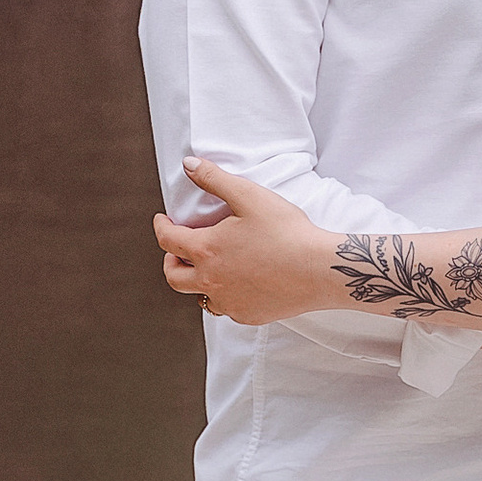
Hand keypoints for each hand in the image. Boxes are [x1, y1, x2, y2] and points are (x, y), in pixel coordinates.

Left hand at [154, 161, 335, 323]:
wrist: (319, 269)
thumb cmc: (287, 232)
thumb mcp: (248, 195)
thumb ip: (214, 179)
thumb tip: (189, 165)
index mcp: (206, 250)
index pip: (167, 240)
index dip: (161, 227)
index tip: (163, 221)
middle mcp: (211, 281)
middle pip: (174, 277)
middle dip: (171, 262)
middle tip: (177, 252)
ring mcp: (230, 302)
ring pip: (200, 297)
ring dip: (199, 282)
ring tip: (210, 270)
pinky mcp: (248, 315)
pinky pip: (228, 309)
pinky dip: (226, 297)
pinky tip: (239, 286)